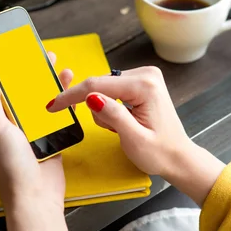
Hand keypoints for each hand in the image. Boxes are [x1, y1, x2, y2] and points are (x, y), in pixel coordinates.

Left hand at [0, 52, 71, 230]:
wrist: (35, 197)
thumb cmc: (11, 167)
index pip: (5, 90)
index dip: (13, 71)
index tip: (21, 54)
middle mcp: (16, 126)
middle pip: (27, 93)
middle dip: (36, 74)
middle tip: (47, 56)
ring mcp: (35, 133)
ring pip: (45, 102)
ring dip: (54, 85)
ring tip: (63, 69)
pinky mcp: (52, 140)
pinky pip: (59, 117)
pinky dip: (66, 103)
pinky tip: (72, 92)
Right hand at [47, 66, 224, 205]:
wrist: (178, 157)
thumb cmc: (159, 153)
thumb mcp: (134, 139)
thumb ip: (113, 116)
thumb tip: (91, 97)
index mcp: (145, 85)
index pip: (97, 85)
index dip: (71, 96)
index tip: (51, 106)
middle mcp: (146, 73)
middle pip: (100, 84)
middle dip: (95, 108)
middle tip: (110, 130)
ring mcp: (145, 75)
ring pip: (104, 87)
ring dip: (104, 109)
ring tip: (121, 128)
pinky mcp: (142, 81)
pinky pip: (112, 89)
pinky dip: (110, 106)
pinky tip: (123, 120)